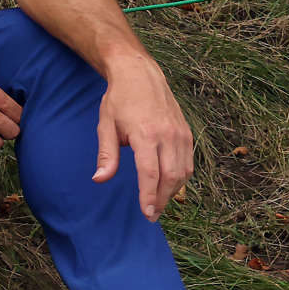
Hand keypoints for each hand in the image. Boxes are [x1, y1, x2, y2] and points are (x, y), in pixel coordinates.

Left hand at [93, 54, 193, 220]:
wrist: (140, 75)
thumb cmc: (119, 100)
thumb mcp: (105, 125)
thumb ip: (106, 154)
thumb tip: (100, 179)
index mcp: (146, 134)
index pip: (150, 173)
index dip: (149, 196)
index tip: (147, 213)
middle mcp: (168, 135)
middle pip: (170, 177)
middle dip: (162, 200)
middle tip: (151, 214)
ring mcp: (180, 134)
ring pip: (183, 172)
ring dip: (173, 192)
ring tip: (159, 204)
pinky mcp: (187, 133)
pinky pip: (188, 162)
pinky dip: (181, 178)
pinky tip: (170, 186)